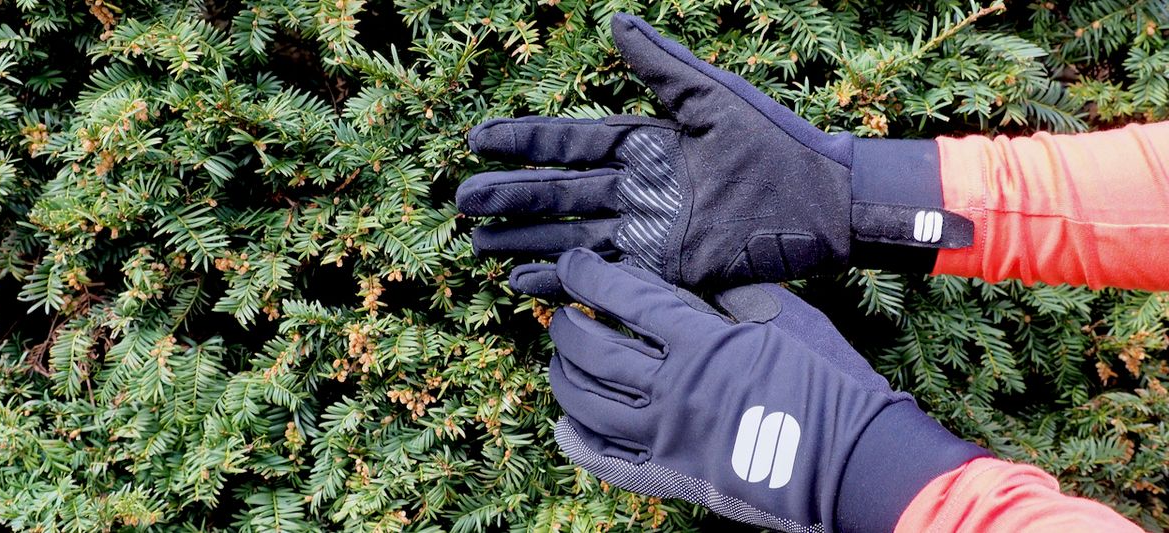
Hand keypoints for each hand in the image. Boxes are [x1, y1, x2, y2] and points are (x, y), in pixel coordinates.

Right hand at [457, 14, 971, 288]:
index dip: (523, 142)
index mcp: (645, 143)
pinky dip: (563, 281)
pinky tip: (524, 287)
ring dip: (525, 242)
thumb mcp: (714, 97)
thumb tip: (614, 21)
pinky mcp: (664, 269)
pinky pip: (603, 275)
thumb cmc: (777, 143)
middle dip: (511, 199)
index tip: (477, 139)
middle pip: (558, 194)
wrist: (823, 204)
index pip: (570, 142)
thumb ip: (661, 65)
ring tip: (479, 247)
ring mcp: (647, 232)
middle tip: (463, 204)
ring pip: (570, 236)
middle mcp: (637, 189)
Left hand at [513, 248, 987, 531]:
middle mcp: (674, 390)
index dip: (589, 277)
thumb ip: (735, 294)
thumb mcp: (789, 318)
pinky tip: (566, 427)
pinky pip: (609, 463)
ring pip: (590, 405)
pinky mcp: (674, 476)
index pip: (625, 299)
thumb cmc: (830, 382)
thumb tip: (694, 276)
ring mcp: (668, 438)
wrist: (856, 460)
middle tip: (562, 313)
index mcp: (702, 343)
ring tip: (562, 360)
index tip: (572, 264)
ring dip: (565, 378)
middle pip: (594, 352)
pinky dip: (580, 444)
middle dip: (568, 327)